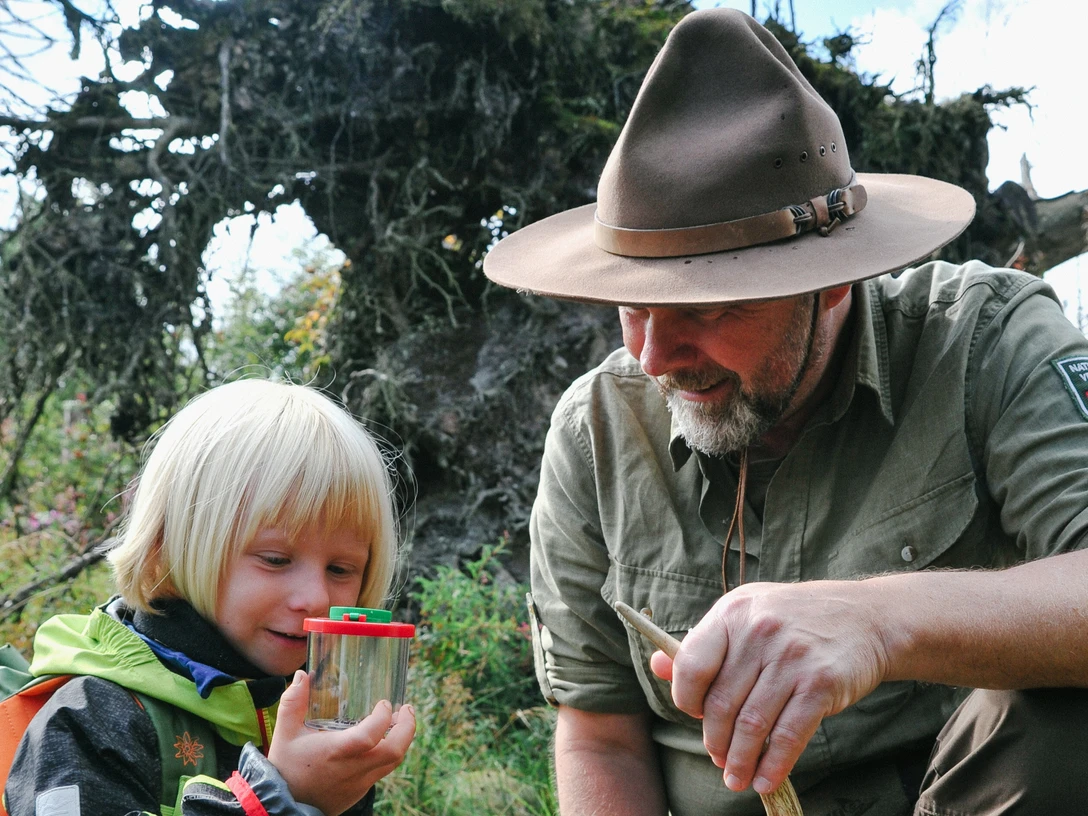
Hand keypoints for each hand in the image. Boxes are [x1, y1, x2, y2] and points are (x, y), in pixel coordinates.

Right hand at [268, 670, 415, 815]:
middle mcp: (352, 770)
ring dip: (401, 740)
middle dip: (408, 728)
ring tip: (397, 721)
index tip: (383, 704)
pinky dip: (388, 753)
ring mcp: (359, 783)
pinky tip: (381, 740)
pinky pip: (382, 771)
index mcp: (336, 753)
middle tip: (406, 710)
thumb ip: (293, 702)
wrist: (283, 805)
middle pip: (394, 752)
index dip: (382, 718)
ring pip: (393, 762)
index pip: (369, 737)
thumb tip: (301, 675)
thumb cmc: (285, 767)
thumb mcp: (286, 733)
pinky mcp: (360, 791)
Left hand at [649, 580, 889, 794]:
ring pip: (752, 725)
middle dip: (715, 741)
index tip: (694, 717)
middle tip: (719, 758)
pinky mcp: (822, 683)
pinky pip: (789, 735)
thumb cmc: (794, 619)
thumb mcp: (745, 614)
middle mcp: (759, 632)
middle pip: (721, 703)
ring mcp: (792, 657)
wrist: (866, 617)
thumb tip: (657, 667)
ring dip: (741, 761)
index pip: (691, 665)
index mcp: (732, 612)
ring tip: (736, 778)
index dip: (686, 701)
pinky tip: (765, 780)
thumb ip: (702, 644)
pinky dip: (774, 766)